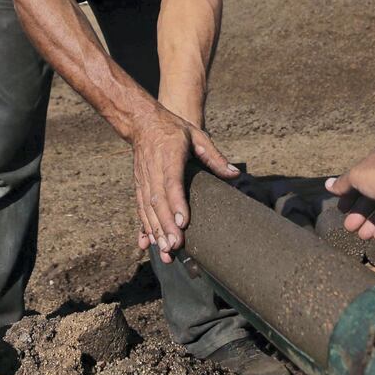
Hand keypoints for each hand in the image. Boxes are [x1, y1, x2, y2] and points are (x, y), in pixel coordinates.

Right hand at [132, 107, 238, 262]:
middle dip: (166, 226)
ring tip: (166, 252)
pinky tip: (150, 243)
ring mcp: (143, 179)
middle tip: (175, 247)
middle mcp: (153, 170)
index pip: (172, 182)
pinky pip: (140, 208)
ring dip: (156, 231)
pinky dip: (145, 227)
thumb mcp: (197, 136)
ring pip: (147, 209)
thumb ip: (214, 157)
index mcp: (169, 156)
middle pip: (158, 201)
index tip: (183, 222)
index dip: (177, 203)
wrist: (142, 122)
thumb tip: (235, 174)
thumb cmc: (174, 129)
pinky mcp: (139, 185)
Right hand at [325, 149, 374, 241]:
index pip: (358, 182)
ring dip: (372, 223)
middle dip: (359, 214)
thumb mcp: (359, 177)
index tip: (341, 210)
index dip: (348, 196)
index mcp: (374, 167)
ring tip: (362, 237)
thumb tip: (328, 186)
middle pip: (371, 199)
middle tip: (349, 228)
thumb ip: (344, 183)